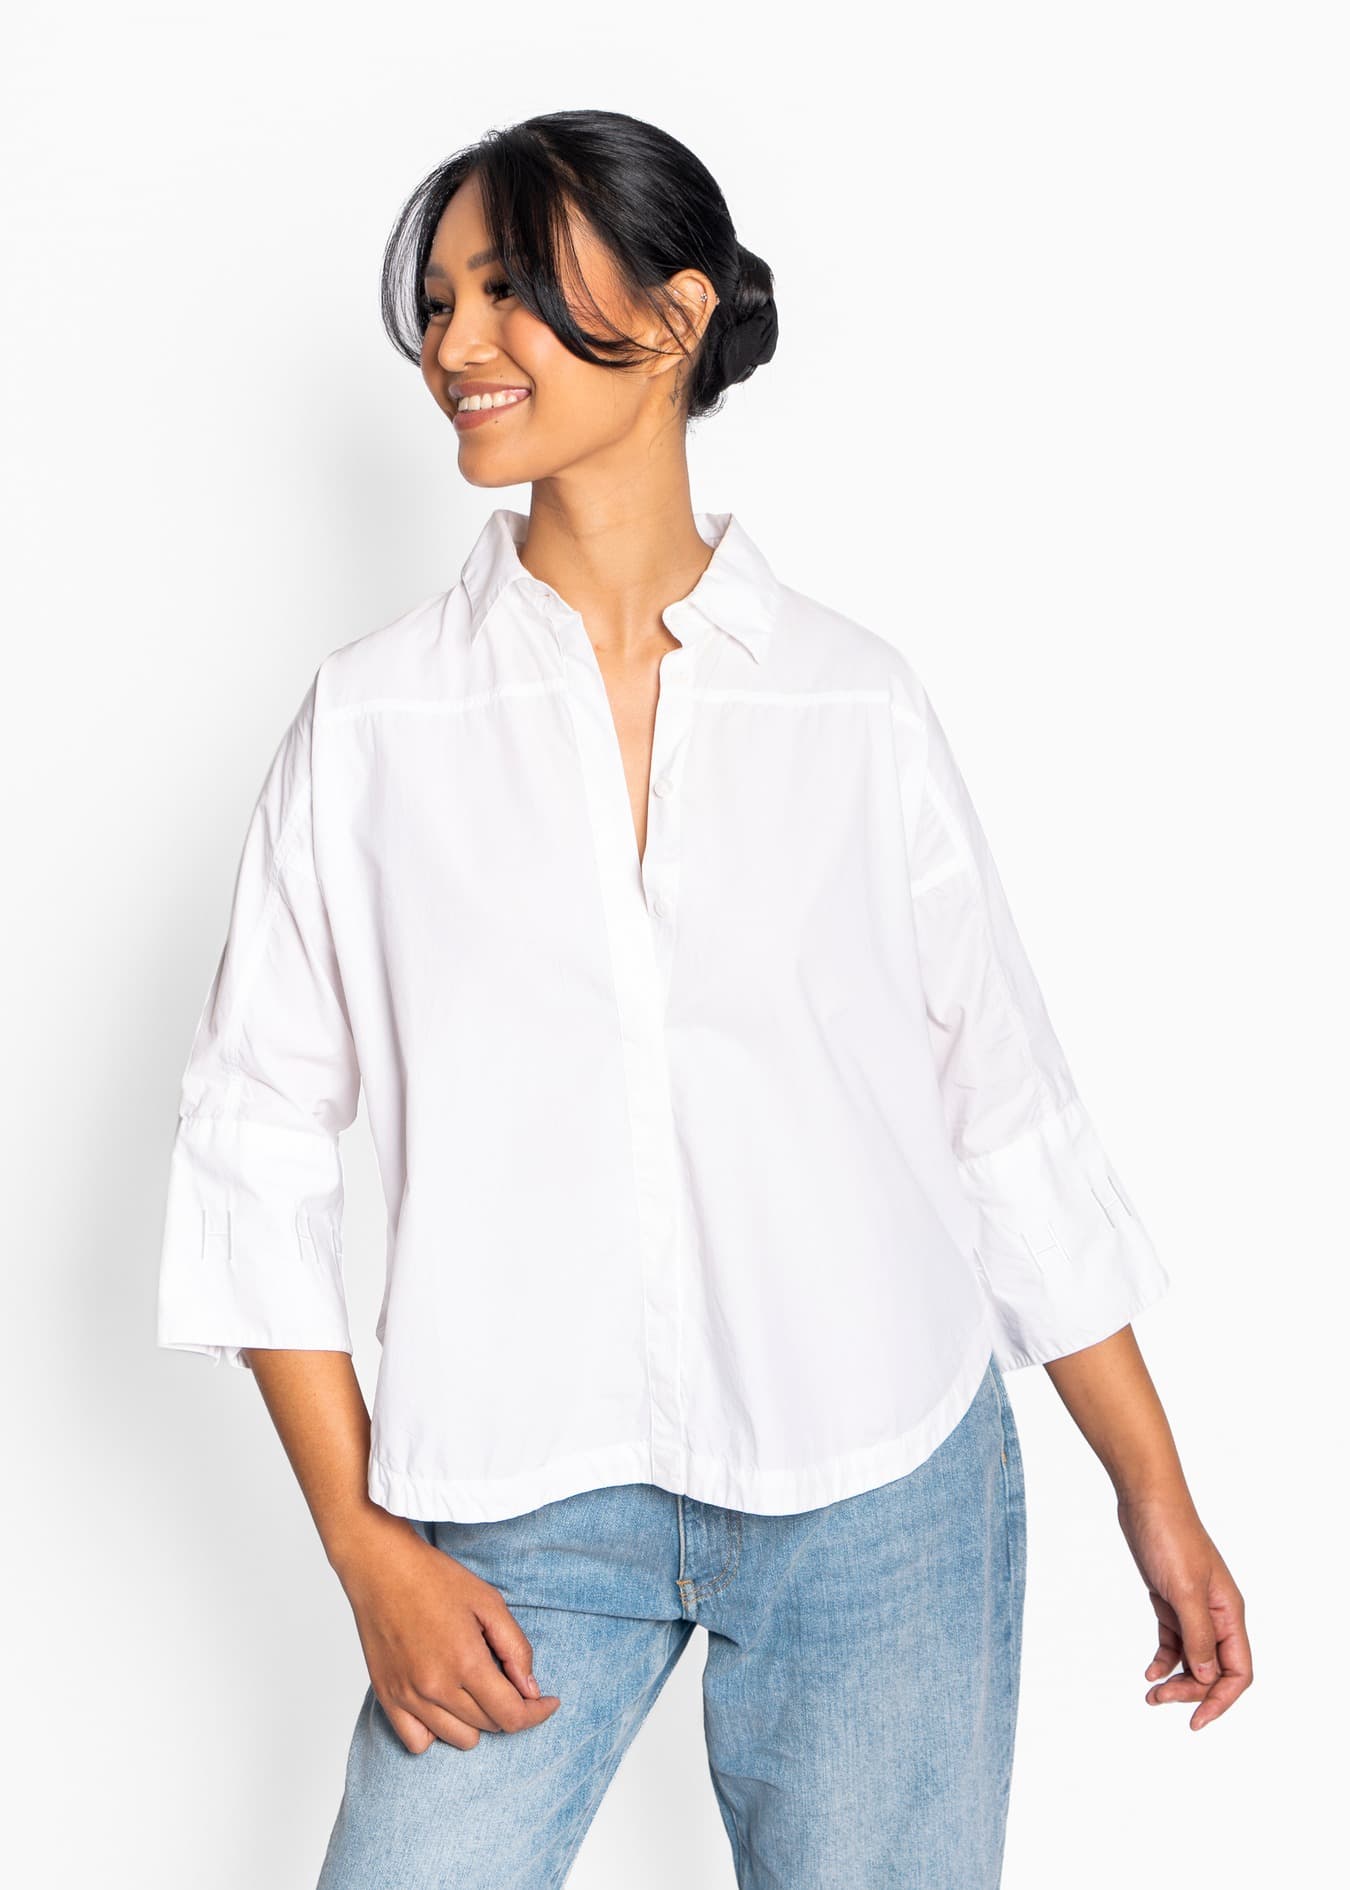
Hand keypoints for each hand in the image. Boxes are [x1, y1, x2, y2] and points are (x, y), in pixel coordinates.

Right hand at [331, 1512, 561, 1752]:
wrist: (382, 1568)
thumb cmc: (436, 1579)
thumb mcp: (489, 1602)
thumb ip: (516, 1648)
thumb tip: (530, 1689)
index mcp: (466, 1662)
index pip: (512, 1716)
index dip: (537, 1714)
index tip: (547, 1703)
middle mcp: (437, 1688)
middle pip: (489, 1726)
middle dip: (509, 1708)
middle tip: (509, 1681)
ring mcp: (409, 1697)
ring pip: (459, 1739)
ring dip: (477, 1721)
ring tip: (476, 1689)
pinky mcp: (387, 1698)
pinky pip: (417, 1743)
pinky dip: (436, 1732)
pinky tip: (444, 1706)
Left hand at [1115, 1492, 1251, 1729]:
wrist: (1146, 1500)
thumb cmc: (1169, 1537)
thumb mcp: (1184, 1590)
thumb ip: (1198, 1635)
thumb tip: (1208, 1676)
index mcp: (1229, 1613)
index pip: (1238, 1671)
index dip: (1221, 1700)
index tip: (1196, 1720)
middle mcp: (1216, 1614)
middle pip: (1214, 1670)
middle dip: (1191, 1691)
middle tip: (1158, 1699)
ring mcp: (1194, 1607)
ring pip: (1194, 1658)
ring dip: (1176, 1679)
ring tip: (1151, 1692)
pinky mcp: (1171, 1600)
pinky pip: (1175, 1641)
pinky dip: (1165, 1659)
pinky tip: (1150, 1671)